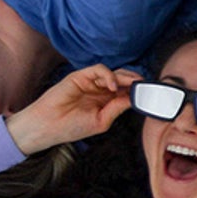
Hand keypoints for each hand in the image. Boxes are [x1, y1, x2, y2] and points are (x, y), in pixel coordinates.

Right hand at [6, 64, 140, 153]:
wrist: (47, 126)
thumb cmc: (71, 127)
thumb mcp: (101, 121)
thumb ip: (117, 108)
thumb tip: (133, 98)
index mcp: (105, 102)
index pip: (125, 92)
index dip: (137, 91)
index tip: (148, 94)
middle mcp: (99, 91)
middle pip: (122, 80)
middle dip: (135, 81)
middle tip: (144, 85)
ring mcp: (90, 82)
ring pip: (114, 73)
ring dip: (125, 77)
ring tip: (133, 84)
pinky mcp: (80, 76)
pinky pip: (99, 70)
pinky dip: (109, 75)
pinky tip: (112, 86)